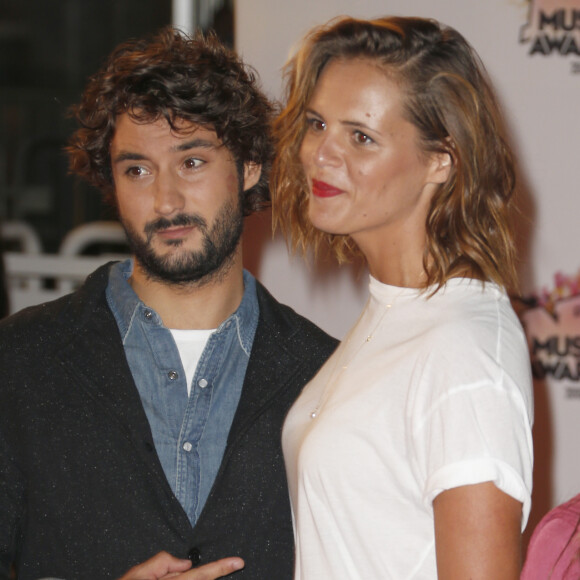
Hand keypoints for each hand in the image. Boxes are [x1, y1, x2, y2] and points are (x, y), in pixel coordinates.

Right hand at [118, 551, 244, 578]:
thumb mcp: (138, 573)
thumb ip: (162, 562)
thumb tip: (185, 563)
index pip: (201, 574)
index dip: (221, 567)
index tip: (239, 561)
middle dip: (208, 572)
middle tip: (218, 565)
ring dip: (188, 578)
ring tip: (159, 575)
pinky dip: (184, 578)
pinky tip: (168, 575)